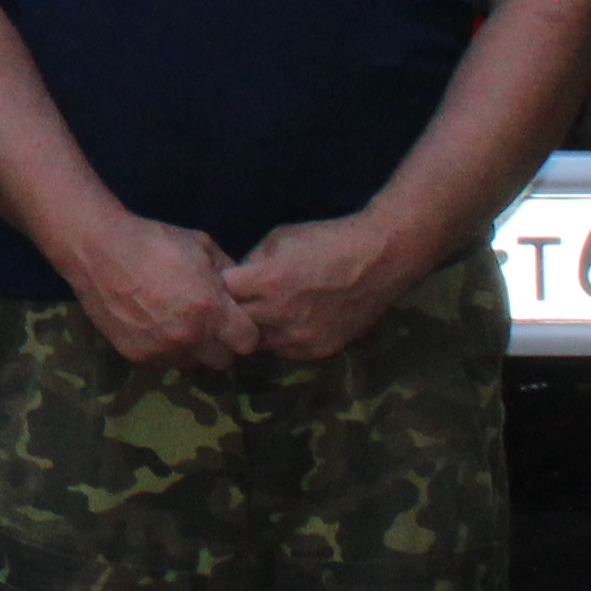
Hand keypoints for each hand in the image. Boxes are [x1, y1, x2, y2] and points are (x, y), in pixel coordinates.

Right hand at [76, 218, 261, 369]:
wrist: (97, 248)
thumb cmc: (153, 241)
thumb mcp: (200, 245)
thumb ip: (226, 272)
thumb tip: (239, 290)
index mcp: (211, 309)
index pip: (247, 342)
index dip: (242, 330)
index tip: (232, 320)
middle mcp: (190, 336)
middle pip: (222, 360)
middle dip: (219, 343)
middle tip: (205, 324)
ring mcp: (162, 349)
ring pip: (192, 363)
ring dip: (190, 348)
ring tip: (175, 324)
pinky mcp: (137, 354)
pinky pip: (163, 361)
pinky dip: (163, 348)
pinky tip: (151, 325)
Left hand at [219, 214, 422, 364]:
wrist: (378, 261)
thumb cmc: (324, 241)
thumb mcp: (277, 240)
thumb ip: (251, 263)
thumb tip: (232, 279)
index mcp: (267, 281)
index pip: (220, 294)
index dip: (213, 288)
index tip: (213, 285)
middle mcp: (281, 314)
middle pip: (235, 323)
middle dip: (228, 314)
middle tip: (227, 306)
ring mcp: (302, 337)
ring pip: (257, 344)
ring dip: (251, 332)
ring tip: (252, 317)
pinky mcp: (320, 350)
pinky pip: (284, 351)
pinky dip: (277, 340)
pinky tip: (279, 325)